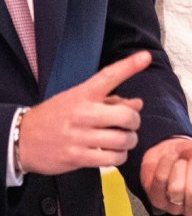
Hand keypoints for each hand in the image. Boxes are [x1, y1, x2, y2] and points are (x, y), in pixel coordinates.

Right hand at [16, 51, 149, 174]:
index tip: (145, 57)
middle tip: (129, 125)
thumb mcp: (78, 101)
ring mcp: (79, 136)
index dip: (129, 66)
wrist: (22, 139)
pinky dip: (119, 156)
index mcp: (82, 94)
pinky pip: (113, 158)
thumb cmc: (56, 117)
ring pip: (123, 140)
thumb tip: (138, 103)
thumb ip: (109, 101)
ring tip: (122, 140)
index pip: (108, 76)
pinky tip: (112, 153)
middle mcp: (82, 113)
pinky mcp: (77, 157)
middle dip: (134, 122)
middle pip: (127, 116)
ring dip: (129, 141)